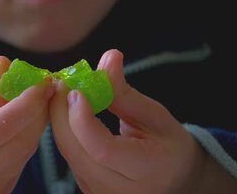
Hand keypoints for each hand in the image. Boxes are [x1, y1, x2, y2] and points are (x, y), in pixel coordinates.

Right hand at [0, 56, 54, 193]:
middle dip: (38, 110)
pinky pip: (22, 161)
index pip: (0, 127)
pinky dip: (27, 137)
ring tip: (33, 98)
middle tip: (44, 84)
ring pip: (26, 152)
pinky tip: (24, 120)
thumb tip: (9, 66)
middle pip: (20, 142)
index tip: (41, 81)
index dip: (26, 103)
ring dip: (36, 122)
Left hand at [49, 49, 236, 193]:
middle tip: (62, 80)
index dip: (82, 118)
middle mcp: (118, 189)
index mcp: (146, 171)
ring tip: (67, 91)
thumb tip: (109, 56)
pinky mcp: (86, 189)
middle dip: (62, 111)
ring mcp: (98, 193)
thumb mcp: (156, 117)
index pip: (102, 148)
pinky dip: (65, 130)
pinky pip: (68, 155)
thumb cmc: (169, 146)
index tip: (75, 89)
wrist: (175, 182)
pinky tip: (69, 111)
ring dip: (60, 118)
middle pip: (74, 149)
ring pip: (67, 151)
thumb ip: (125, 92)